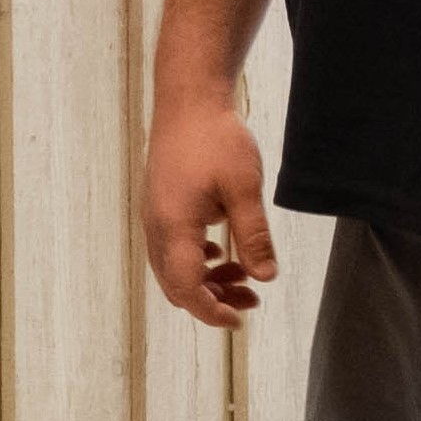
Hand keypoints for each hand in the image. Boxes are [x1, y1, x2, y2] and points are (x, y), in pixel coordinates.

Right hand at [142, 104, 278, 326]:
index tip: (240, 320)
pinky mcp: (160, 208)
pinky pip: (172, 250)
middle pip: (176, 286)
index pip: (186, 290)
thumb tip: (265, 277)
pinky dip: (196, 262)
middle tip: (251, 299)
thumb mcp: (244, 188)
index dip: (212, 312)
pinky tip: (221, 251)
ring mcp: (155, 218)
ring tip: (243, 273)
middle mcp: (157, 228)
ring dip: (206, 281)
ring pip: (173, 269)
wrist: (188, 101)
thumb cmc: (216, 138)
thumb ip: (254, 236)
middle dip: (212, 301)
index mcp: (174, 227)